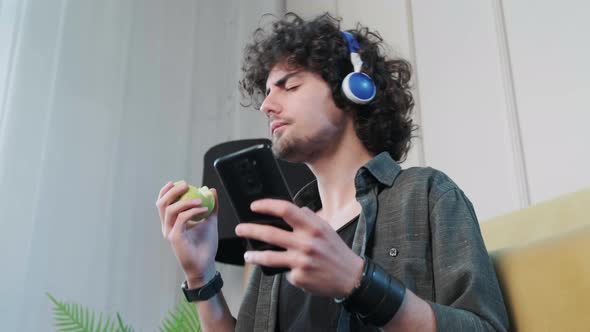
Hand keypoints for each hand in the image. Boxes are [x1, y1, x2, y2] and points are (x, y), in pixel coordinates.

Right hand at [155, 181, 218, 286]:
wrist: (206, 264)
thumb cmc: (206, 245)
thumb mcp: (210, 221)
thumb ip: (211, 206)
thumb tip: (211, 190)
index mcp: (171, 222)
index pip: (162, 203)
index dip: (166, 191)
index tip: (177, 182)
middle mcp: (167, 226)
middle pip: (162, 204)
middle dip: (172, 191)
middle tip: (186, 185)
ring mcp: (169, 232)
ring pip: (170, 210)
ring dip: (185, 201)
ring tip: (200, 200)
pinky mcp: (175, 238)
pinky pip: (181, 219)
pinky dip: (192, 211)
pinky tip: (204, 210)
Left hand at [234, 199, 363, 297]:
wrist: (350, 277)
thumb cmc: (336, 251)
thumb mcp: (326, 228)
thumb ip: (308, 218)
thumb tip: (290, 209)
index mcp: (312, 227)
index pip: (285, 210)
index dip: (267, 205)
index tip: (254, 206)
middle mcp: (306, 242)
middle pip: (270, 233)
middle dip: (250, 230)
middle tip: (239, 229)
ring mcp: (301, 261)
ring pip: (269, 257)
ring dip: (254, 256)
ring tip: (247, 255)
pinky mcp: (299, 277)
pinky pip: (284, 272)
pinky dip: (284, 270)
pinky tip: (289, 271)